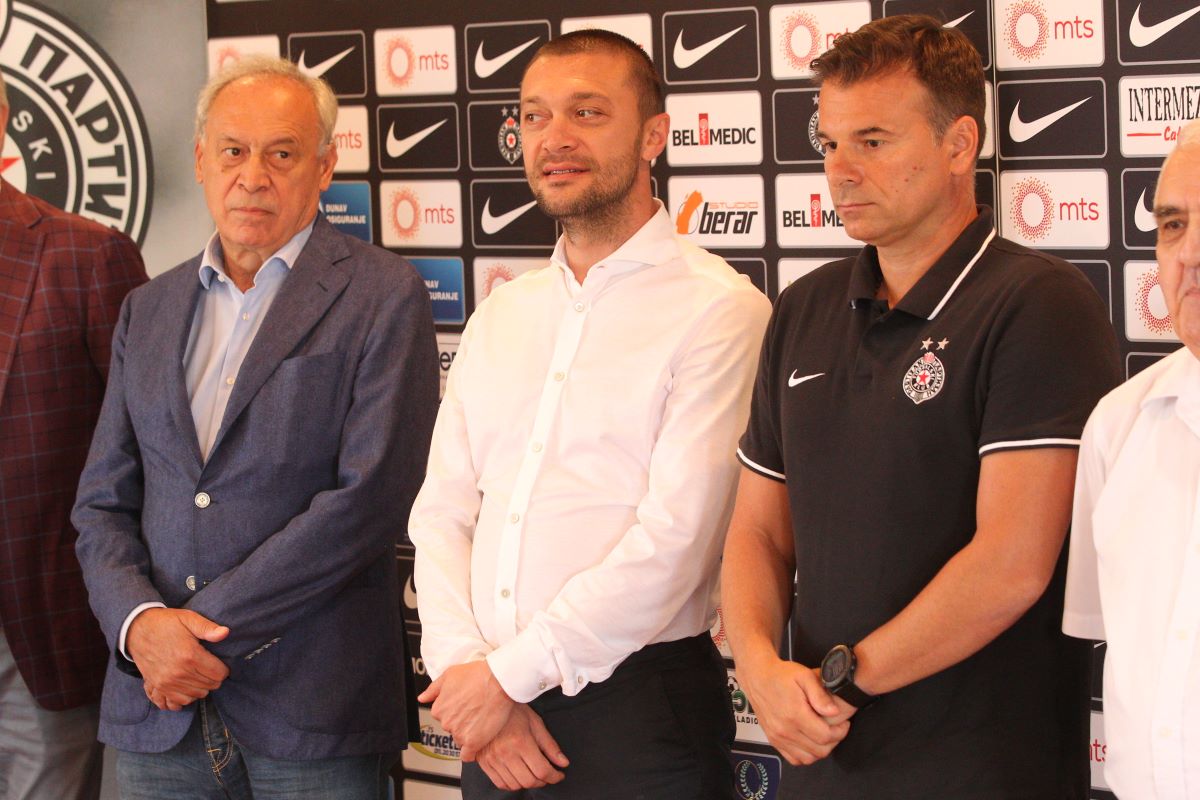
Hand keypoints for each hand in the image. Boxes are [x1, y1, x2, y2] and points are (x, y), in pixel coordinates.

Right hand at [127, 608, 229, 710]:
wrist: (137, 630)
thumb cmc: (165, 623)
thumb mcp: (188, 618)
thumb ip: (208, 627)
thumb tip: (225, 633)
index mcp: (190, 656)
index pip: (219, 674)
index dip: (223, 669)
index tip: (219, 664)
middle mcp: (179, 673)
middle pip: (209, 686)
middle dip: (213, 678)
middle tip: (209, 668)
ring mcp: (167, 682)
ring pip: (196, 695)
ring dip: (201, 687)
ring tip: (198, 675)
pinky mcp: (157, 687)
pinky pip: (177, 702)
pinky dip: (185, 697)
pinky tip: (187, 686)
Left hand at [418, 661, 514, 753]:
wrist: (498, 681)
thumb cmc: (477, 675)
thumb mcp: (450, 675)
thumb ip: (433, 689)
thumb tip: (422, 698)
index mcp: (439, 709)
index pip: (443, 717)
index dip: (455, 711)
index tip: (464, 707)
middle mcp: (446, 723)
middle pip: (452, 729)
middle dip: (462, 722)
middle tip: (475, 711)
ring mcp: (459, 734)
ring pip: (461, 739)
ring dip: (469, 734)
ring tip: (482, 720)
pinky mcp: (473, 742)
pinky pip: (467, 755)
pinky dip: (471, 752)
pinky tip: (478, 743)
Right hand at [472, 704, 569, 789]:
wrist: (488, 704)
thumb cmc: (514, 711)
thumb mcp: (536, 723)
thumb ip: (550, 746)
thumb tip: (563, 763)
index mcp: (520, 741)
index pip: (542, 770)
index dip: (554, 777)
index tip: (559, 775)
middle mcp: (505, 752)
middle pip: (529, 781)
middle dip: (543, 781)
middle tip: (548, 775)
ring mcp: (493, 759)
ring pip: (515, 785)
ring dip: (528, 784)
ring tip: (534, 774)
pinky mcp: (484, 762)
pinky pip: (500, 783)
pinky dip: (512, 785)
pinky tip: (519, 776)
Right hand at [736, 657, 851, 765]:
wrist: (757, 677)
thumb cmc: (780, 675)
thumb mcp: (804, 676)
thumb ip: (820, 694)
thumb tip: (834, 712)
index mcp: (794, 714)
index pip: (825, 736)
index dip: (840, 732)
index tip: (843, 723)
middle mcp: (785, 730)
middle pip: (819, 750)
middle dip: (834, 741)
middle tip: (837, 728)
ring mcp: (778, 737)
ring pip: (808, 758)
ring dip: (821, 749)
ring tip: (824, 734)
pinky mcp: (774, 740)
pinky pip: (795, 759)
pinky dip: (806, 755)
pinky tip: (810, 741)